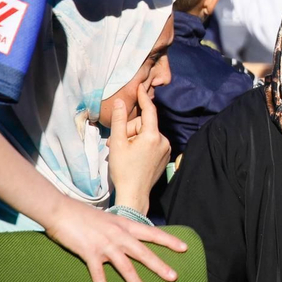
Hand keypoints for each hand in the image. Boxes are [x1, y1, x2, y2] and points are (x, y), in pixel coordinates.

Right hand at [41, 196, 186, 281]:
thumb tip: (127, 237)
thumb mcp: (107, 219)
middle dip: (159, 266)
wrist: (60, 209)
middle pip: (143, 252)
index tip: (184, 248)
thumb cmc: (81, 214)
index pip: (151, 233)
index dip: (169, 241)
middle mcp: (118, 235)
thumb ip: (118, 229)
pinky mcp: (89, 253)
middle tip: (174, 277)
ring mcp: (104, 244)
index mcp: (124, 225)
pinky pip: (98, 274)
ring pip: (125, 266)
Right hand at [107, 95, 170, 211]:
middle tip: (116, 143)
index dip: (143, 97)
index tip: (140, 87)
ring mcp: (166, 150)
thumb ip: (119, 120)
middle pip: (144, 125)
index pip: (149, 110)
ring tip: (122, 151)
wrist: (134, 194)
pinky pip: (152, 143)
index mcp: (153, 136)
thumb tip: (120, 102)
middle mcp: (163, 141)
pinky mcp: (164, 157)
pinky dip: (141, 145)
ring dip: (134, 138)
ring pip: (147, 134)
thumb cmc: (123, 170)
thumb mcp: (117, 143)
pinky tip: (132, 155)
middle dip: (129, 130)